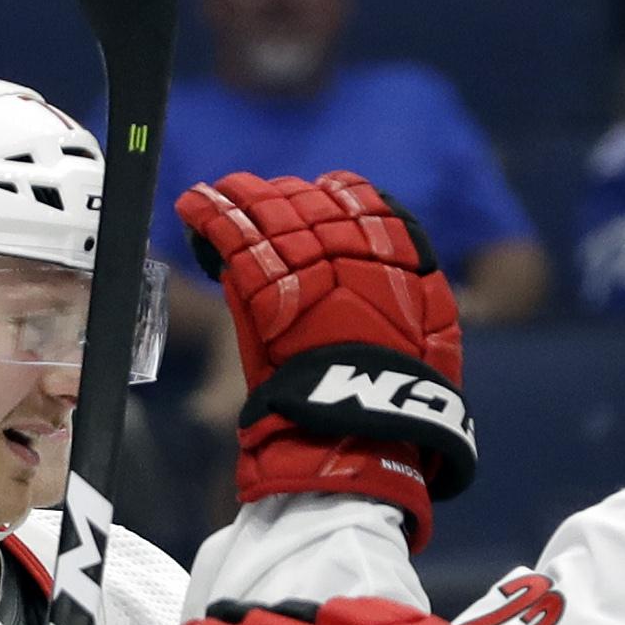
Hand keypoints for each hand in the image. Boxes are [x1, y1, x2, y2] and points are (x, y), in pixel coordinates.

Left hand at [170, 171, 473, 534]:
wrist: (366, 428)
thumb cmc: (402, 400)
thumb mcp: (434, 339)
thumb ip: (418, 298)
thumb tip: (418, 276)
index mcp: (405, 260)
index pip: (369, 206)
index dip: (340, 198)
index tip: (319, 197)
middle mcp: (359, 248)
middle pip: (315, 203)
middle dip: (285, 199)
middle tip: (257, 200)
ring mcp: (313, 261)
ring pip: (273, 212)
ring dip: (244, 200)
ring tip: (218, 196)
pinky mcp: (265, 283)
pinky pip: (232, 235)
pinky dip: (208, 216)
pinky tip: (190, 208)